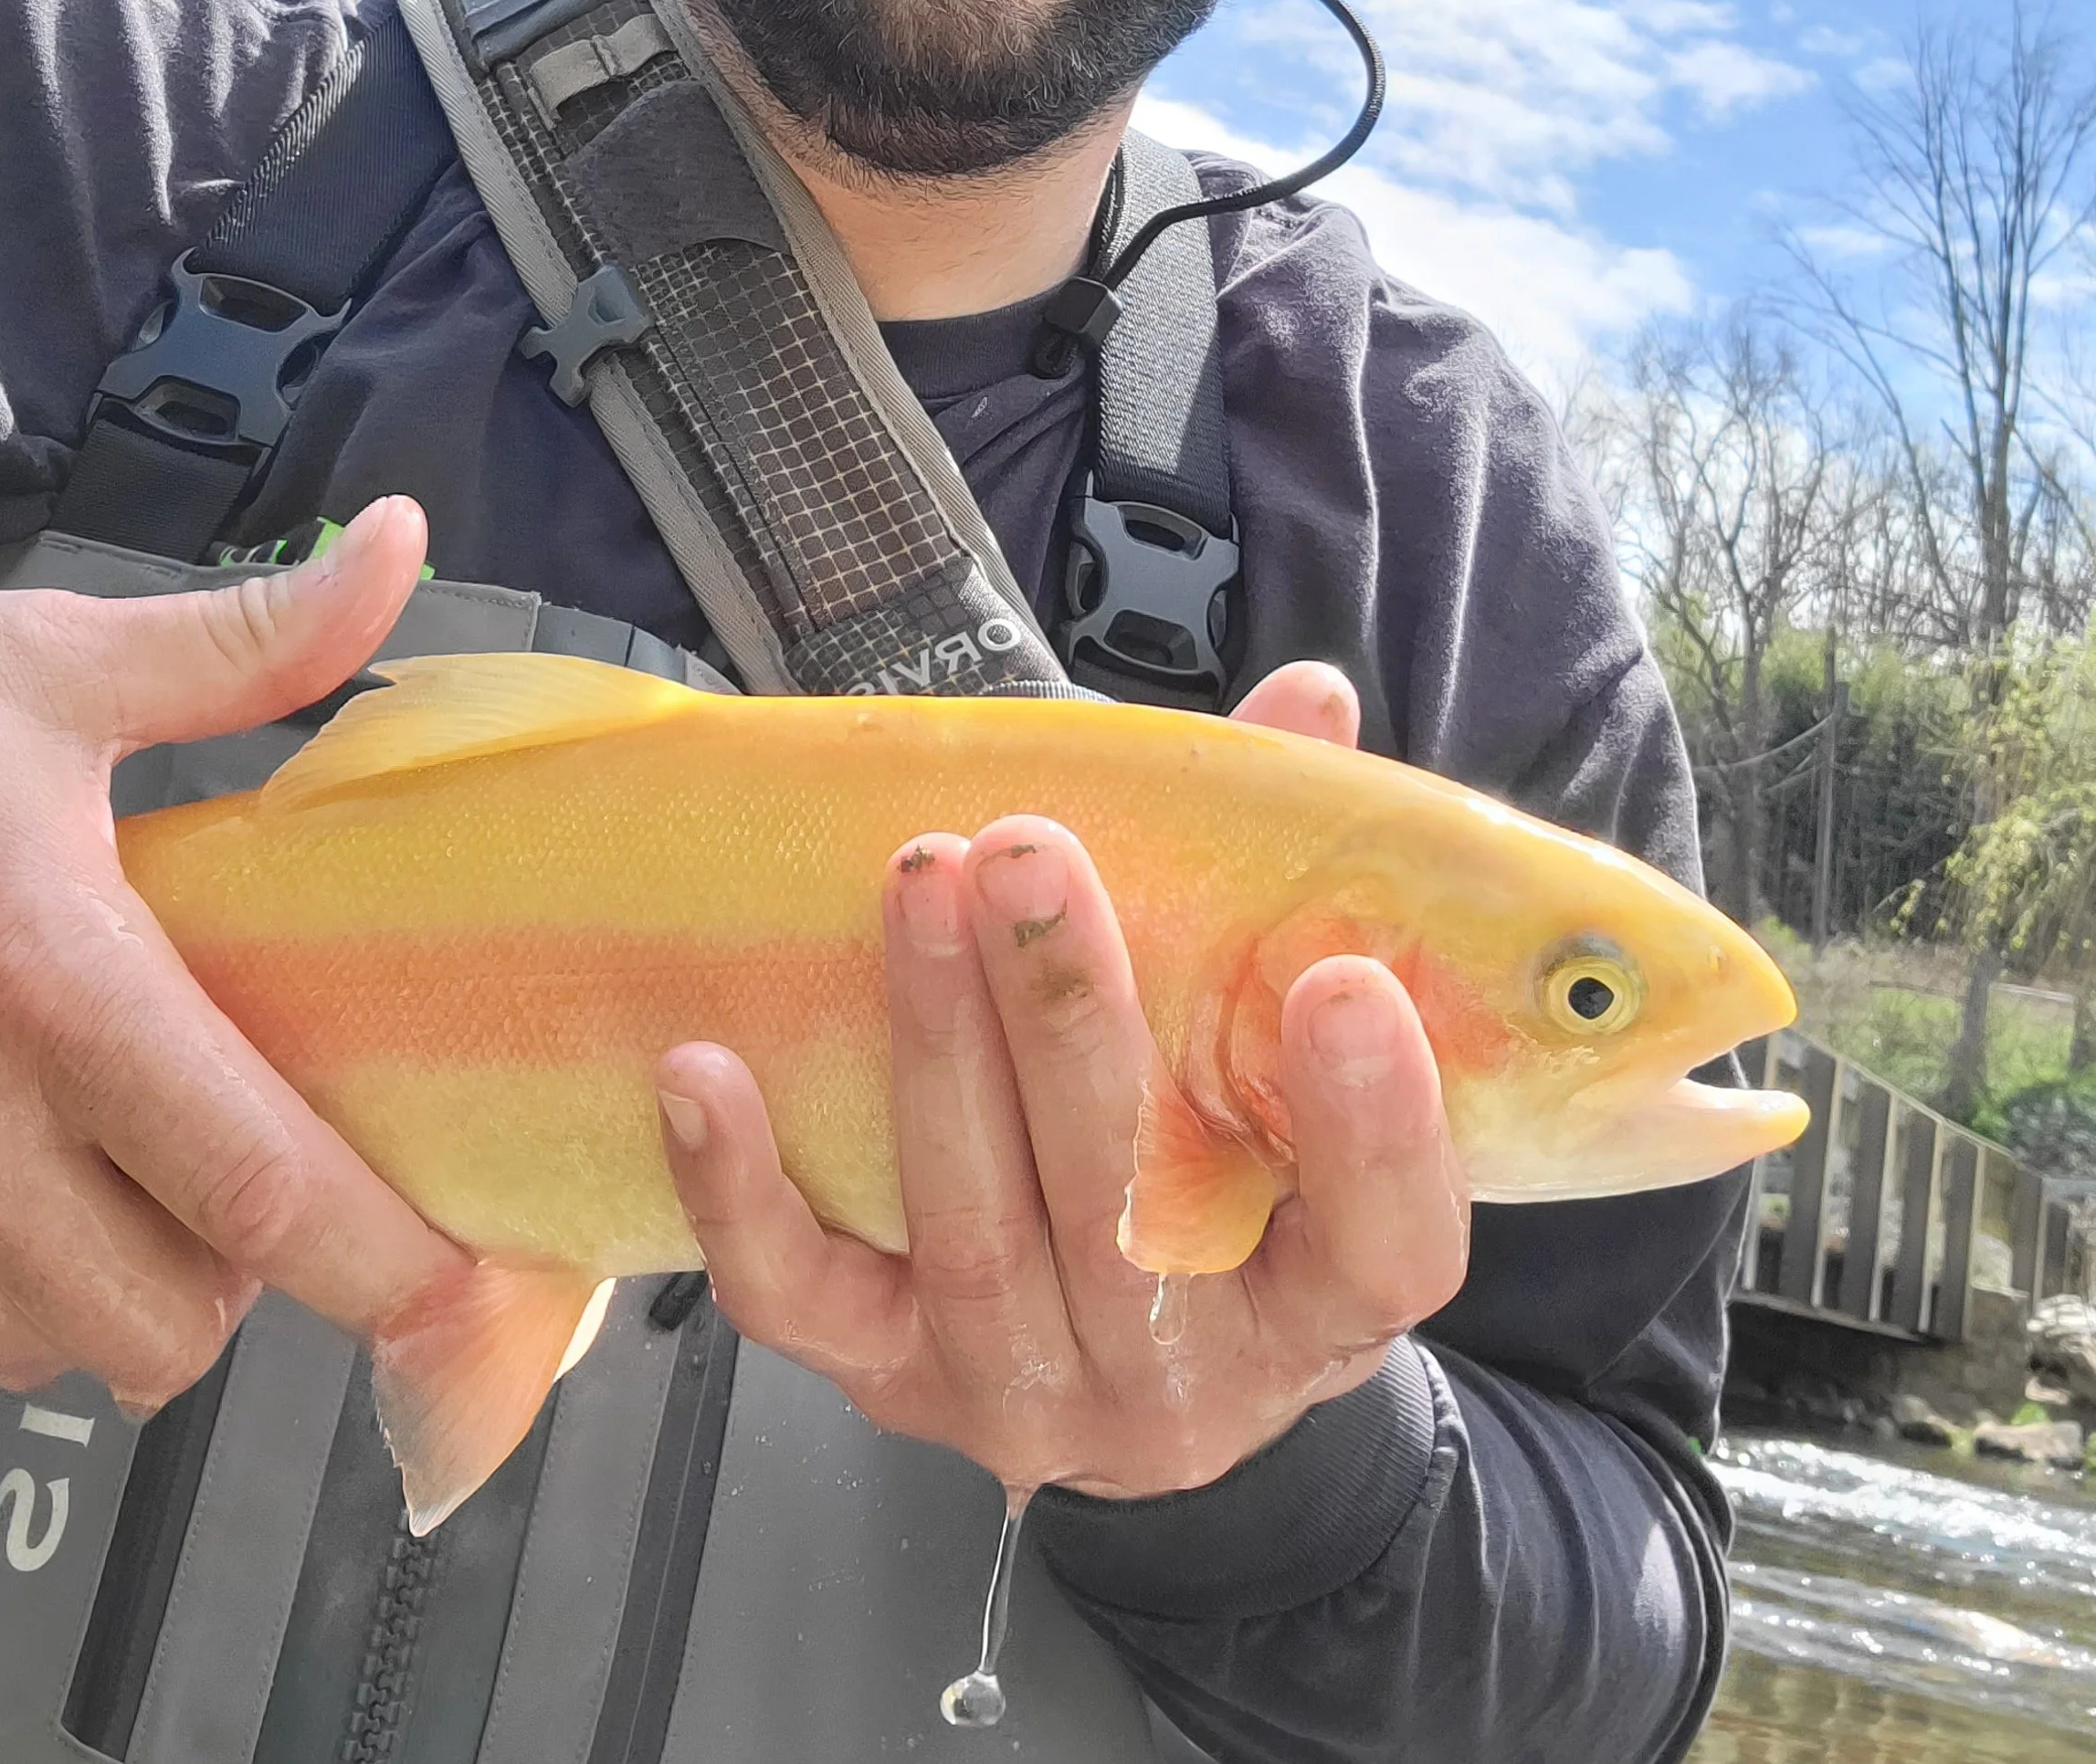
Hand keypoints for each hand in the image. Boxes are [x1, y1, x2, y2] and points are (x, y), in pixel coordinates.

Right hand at [0, 497, 459, 1414]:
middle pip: (167, 1324)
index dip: (381, 1266)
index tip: (462, 1291)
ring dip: (131, 1288)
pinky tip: (43, 1174)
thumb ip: (251, 642)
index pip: (256, 1190)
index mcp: (56, 984)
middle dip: (255, 1282)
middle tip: (277, 1171)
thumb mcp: (50, 662)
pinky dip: (23, 1284)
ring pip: (54, 1342)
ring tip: (158, 1173)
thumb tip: (396, 552)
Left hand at [653, 661, 1469, 1498]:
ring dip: (935, 1046)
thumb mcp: (1287, 1064)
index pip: (1386, 1245)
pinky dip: (742, 1187)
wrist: (1140, 1373)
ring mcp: (1027, 1391)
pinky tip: (708, 1070)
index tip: (1344, 987)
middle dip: (1069, 1017)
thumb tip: (1302, 704)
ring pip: (972, 1232)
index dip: (1376, 1130)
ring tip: (914, 885)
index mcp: (1319, 1300)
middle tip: (1025, 851)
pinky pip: (799, 1301)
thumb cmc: (1222, 1177)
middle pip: (1127, 1209)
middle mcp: (1183, 1376)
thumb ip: (1293, 883)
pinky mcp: (888, 1380)